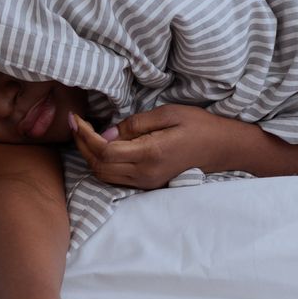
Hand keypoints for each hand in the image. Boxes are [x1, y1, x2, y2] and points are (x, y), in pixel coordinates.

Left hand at [69, 104, 242, 188]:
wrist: (222, 148)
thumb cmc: (198, 125)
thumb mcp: (168, 114)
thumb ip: (134, 124)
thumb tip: (106, 133)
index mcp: (150, 154)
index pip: (104, 150)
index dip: (84, 135)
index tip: (75, 118)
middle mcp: (145, 174)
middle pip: (98, 166)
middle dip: (81, 145)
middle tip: (75, 124)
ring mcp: (146, 182)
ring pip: (103, 175)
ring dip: (89, 155)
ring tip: (84, 134)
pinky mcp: (148, 184)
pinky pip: (115, 178)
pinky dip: (101, 163)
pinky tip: (100, 146)